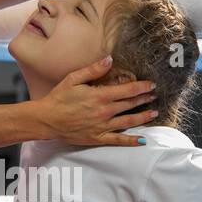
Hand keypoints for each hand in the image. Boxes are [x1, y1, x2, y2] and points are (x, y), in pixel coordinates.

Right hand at [34, 55, 157, 146]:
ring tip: (154, 113)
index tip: (151, 84)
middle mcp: (104, 111)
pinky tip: (143, 140)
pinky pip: (118, 140)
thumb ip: (93, 70)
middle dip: (144, 99)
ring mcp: (102, 126)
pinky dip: (131, 141)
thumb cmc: (58, 98)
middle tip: (154, 96)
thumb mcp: (73, 79)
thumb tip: (109, 59)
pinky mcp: (98, 138)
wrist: (46, 120)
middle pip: (130, 104)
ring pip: (129, 121)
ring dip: (143, 117)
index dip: (141, 86)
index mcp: (100, 95)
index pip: (127, 90)